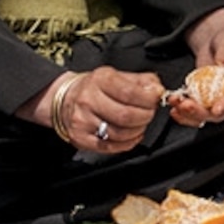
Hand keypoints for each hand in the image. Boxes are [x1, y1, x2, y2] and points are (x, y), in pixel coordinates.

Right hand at [24, 64, 162, 151]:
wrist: (65, 98)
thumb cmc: (95, 87)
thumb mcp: (118, 76)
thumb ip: (143, 81)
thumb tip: (158, 91)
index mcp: (100, 80)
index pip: (130, 92)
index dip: (149, 99)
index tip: (156, 100)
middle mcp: (88, 99)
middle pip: (126, 115)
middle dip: (145, 117)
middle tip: (149, 113)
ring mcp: (82, 120)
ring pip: (119, 133)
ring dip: (137, 131)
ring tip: (140, 124)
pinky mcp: (80, 138)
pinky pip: (109, 147)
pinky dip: (126, 144)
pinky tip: (131, 136)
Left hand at [172, 7, 223, 124]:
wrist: (218, 41)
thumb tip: (223, 65)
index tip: (216, 110)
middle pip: (220, 112)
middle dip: (202, 112)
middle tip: (186, 105)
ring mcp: (217, 96)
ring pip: (205, 114)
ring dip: (189, 114)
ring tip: (175, 105)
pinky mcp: (203, 97)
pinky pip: (195, 109)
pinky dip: (183, 112)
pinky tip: (174, 106)